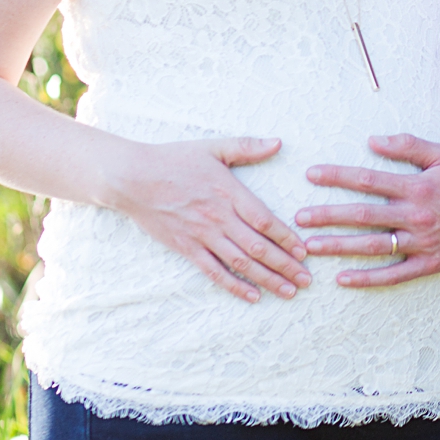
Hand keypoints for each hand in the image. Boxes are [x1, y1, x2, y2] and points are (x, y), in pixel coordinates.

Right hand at [105, 137, 311, 302]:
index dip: (287, 238)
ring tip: (288, 291)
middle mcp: (218, 217)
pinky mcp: (186, 248)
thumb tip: (278, 142)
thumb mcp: (213, 147)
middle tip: (306, 279)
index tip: (305, 251)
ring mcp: (202, 235)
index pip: (265, 220)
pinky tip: (252, 297)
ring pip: (240, 263)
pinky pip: (214, 272)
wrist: (132, 178)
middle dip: (285, 265)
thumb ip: (247, 146)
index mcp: (229, 192)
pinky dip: (234, 286)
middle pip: (258, 246)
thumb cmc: (174, 159)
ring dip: (267, 279)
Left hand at [294, 135, 439, 288]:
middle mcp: (417, 215)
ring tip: (311, 247)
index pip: (370, 180)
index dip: (338, 176)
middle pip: (364, 216)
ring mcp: (422, 242)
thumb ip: (408, 146)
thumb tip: (372, 140)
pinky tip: (343, 278)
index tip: (311, 175)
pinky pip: (394, 274)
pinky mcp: (429, 263)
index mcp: (418, 186)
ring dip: (340, 247)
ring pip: (374, 246)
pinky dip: (368, 278)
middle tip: (298, 218)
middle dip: (328, 216)